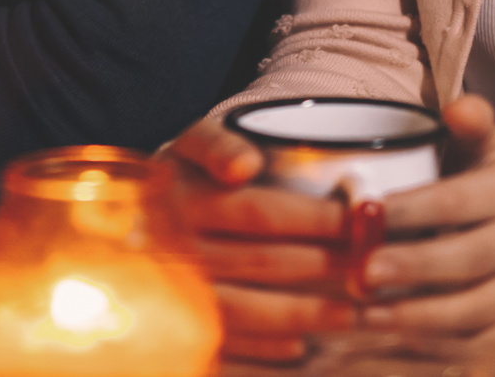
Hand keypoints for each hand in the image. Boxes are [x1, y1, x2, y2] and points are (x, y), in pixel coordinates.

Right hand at [163, 117, 357, 363]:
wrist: (126, 217)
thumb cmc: (183, 175)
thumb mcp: (192, 143)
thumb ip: (217, 145)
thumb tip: (246, 165)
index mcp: (183, 196)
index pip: (258, 211)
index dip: (312, 219)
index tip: (355, 223)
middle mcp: (175, 246)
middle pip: (260, 262)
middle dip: (321, 266)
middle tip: (368, 270)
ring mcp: (172, 292)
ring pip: (246, 310)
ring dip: (303, 314)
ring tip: (351, 314)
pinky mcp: (173, 328)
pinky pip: (223, 346)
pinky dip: (263, 351)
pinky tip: (298, 348)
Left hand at [356, 95, 494, 354]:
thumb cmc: (491, 184)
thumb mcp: (486, 146)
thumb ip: (471, 124)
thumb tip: (457, 107)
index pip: (457, 201)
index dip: (412, 208)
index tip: (365, 212)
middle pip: (467, 260)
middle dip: (413, 268)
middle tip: (363, 273)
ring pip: (475, 310)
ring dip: (418, 317)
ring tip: (369, 315)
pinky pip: (480, 343)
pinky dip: (437, 347)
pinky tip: (395, 339)